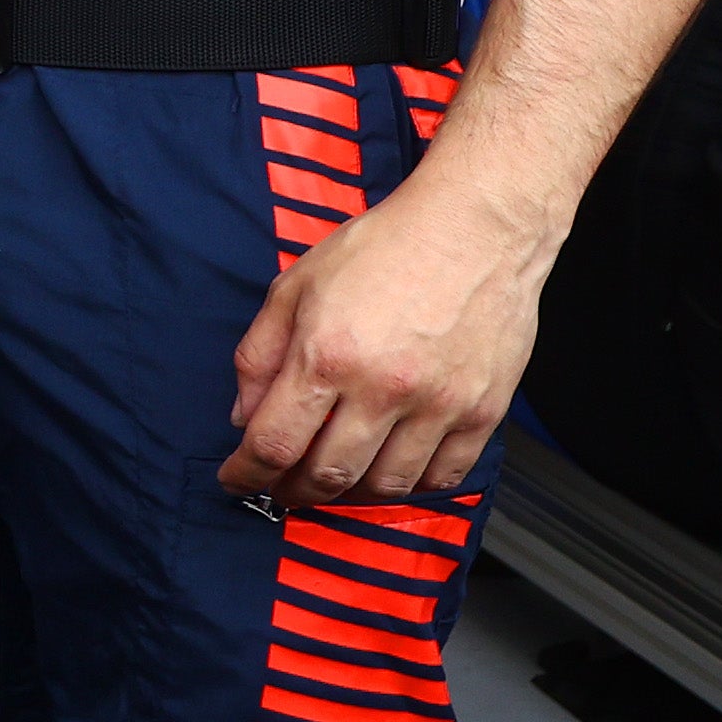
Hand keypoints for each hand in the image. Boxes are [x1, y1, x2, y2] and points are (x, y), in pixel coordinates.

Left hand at [221, 173, 554, 503]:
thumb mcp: (296, 286)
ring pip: (386, 486)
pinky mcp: (483, 411)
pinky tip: (391, 468)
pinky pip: (444, 476)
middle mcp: (384, 387)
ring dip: (351, 495)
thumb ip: (259, 355)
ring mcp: (439, 404)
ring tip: (335, 479)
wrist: (476, 226)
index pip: (274, 443)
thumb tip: (243, 416)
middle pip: (328, 476)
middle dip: (294, 491)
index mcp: (328, 355)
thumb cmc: (387, 247)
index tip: (237, 480)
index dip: (247, 473)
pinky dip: (411, 485)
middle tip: (282, 487)